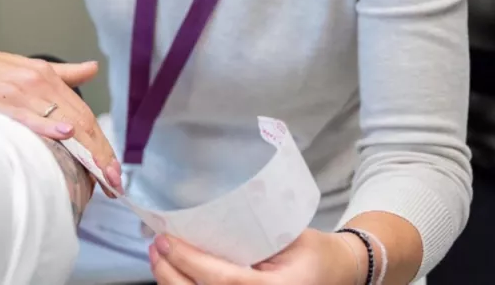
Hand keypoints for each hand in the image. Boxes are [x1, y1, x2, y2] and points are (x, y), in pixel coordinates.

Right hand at [0, 39, 123, 193]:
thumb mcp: (22, 66)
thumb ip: (60, 74)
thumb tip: (92, 69)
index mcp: (45, 76)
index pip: (84, 114)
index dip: (103, 144)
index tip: (114, 171)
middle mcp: (38, 81)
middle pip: (81, 121)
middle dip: (102, 155)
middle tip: (115, 183)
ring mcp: (19, 91)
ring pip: (62, 121)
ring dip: (86, 152)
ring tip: (103, 178)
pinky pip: (28, 116)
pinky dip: (48, 126)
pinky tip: (66, 135)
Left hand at [149, 230, 359, 284]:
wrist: (338, 274)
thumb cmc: (315, 253)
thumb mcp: (288, 236)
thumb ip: (250, 234)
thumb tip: (201, 216)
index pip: (225, 282)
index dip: (191, 263)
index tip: (167, 240)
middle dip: (171, 275)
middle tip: (156, 247)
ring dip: (173, 283)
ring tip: (159, 257)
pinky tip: (175, 273)